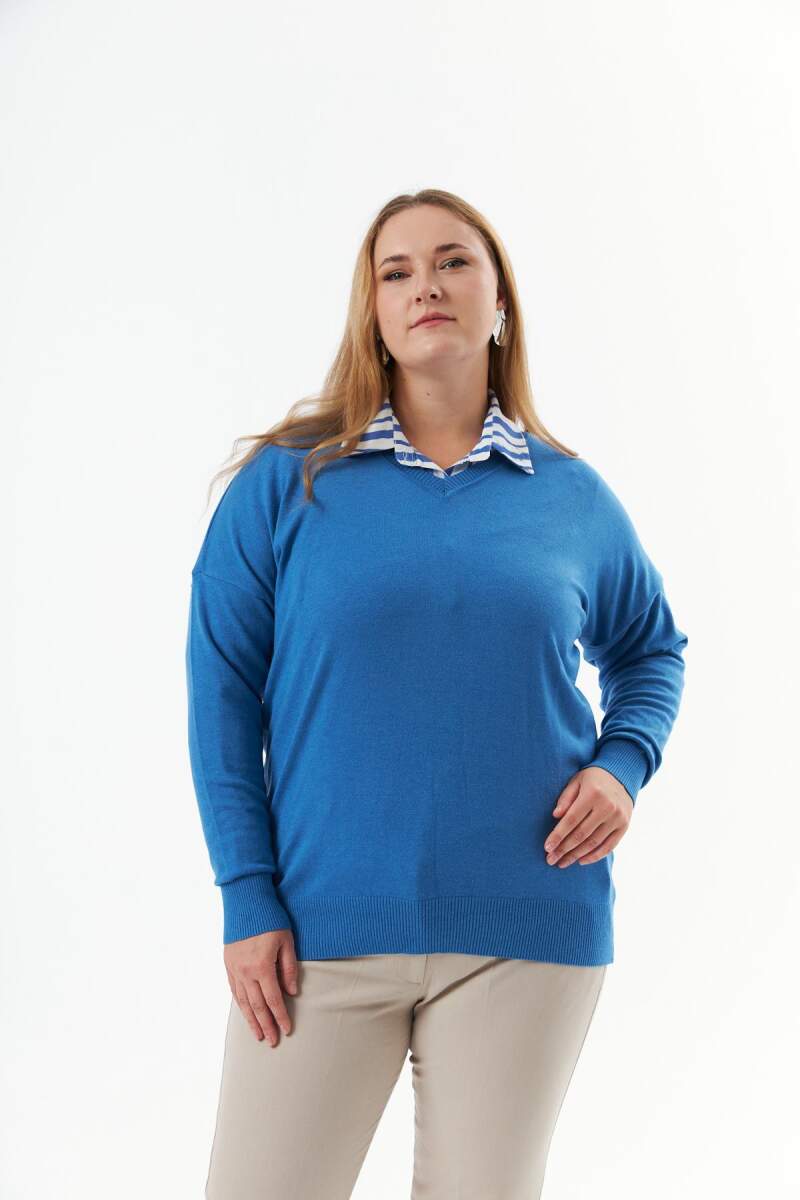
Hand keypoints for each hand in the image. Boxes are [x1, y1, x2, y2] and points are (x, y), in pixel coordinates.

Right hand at [224, 928, 298, 1044]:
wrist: (245, 902)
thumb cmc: (270, 919)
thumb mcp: (287, 941)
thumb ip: (289, 968)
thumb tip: (292, 992)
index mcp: (262, 967)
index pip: (273, 1000)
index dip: (280, 1017)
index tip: (287, 1030)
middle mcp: (245, 972)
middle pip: (257, 1006)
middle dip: (266, 1025)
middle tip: (272, 1041)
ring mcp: (234, 969)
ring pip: (243, 1001)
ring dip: (251, 1020)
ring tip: (258, 1035)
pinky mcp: (228, 963)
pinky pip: (234, 990)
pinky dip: (240, 1004)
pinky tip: (245, 1012)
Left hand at [544, 766, 633, 867]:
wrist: (622, 776)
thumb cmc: (593, 779)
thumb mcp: (576, 781)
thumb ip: (566, 798)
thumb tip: (555, 816)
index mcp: (592, 794)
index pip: (571, 820)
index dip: (558, 835)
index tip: (547, 848)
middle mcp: (607, 807)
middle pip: (582, 834)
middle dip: (564, 849)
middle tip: (551, 860)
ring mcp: (617, 818)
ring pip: (594, 843)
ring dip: (576, 855)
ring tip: (562, 863)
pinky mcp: (624, 826)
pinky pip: (609, 846)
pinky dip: (594, 856)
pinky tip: (581, 861)